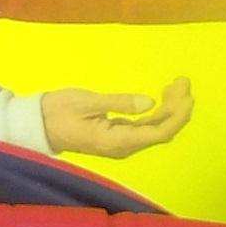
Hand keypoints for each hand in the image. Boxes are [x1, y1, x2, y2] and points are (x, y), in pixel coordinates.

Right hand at [39, 77, 193, 158]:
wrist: (38, 125)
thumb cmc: (58, 111)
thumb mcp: (87, 102)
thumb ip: (119, 102)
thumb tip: (148, 103)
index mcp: (116, 141)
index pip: (159, 133)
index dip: (177, 115)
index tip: (186, 93)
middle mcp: (124, 146)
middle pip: (162, 131)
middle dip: (178, 108)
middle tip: (183, 80)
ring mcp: (123, 143)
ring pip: (157, 129)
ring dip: (171, 108)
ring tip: (177, 83)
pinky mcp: (120, 136)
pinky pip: (147, 126)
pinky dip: (159, 111)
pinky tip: (164, 95)